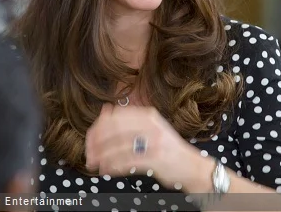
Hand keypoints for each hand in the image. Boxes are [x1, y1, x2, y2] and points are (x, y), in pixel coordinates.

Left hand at [85, 104, 212, 190]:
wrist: (192, 166)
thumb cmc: (168, 148)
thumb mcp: (151, 127)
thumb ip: (129, 119)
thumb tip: (105, 109)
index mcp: (147, 115)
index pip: (115, 116)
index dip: (98, 127)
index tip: (90, 139)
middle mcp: (150, 125)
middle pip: (113, 129)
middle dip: (96, 142)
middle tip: (88, 153)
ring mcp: (153, 142)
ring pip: (117, 146)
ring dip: (101, 156)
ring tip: (94, 164)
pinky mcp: (155, 159)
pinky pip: (126, 161)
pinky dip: (112, 166)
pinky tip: (106, 170)